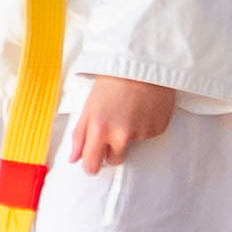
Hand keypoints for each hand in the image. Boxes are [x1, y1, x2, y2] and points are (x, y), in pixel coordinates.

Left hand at [59, 72, 178, 172]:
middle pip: (114, 161)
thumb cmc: (111, 83)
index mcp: (99, 130)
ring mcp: (141, 133)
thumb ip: (80, 136)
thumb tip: (73, 159)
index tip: (93, 160)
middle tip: (112, 129)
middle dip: (111, 151)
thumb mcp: (88, 108)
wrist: (141, 65)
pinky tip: (142, 109)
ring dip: (129, 135)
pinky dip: (144, 127)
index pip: (92, 166)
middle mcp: (121, 136)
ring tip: (128, 111)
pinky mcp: (158, 129)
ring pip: (132, 146)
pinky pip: (148, 136)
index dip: (91, 164)